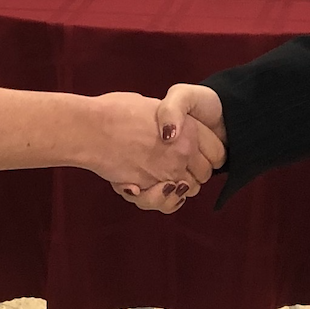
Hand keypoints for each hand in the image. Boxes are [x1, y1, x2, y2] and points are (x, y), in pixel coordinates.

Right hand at [86, 91, 223, 196]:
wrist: (92, 129)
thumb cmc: (117, 111)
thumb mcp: (153, 106)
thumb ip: (170, 120)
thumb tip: (171, 127)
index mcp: (188, 128)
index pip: (217, 151)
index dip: (209, 153)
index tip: (199, 153)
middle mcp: (183, 152)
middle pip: (205, 174)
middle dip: (195, 172)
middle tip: (178, 165)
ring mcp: (167, 172)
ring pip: (188, 190)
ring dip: (178, 186)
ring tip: (163, 176)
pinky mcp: (150, 188)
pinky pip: (168, 202)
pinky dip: (165, 199)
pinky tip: (156, 188)